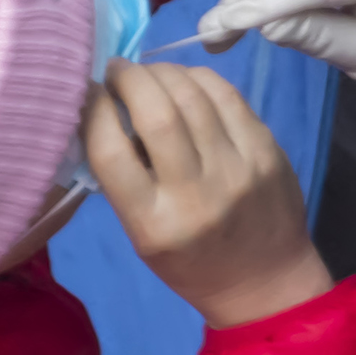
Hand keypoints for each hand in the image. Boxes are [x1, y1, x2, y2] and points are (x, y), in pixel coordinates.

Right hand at [85, 63, 332, 326]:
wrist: (264, 283)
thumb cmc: (191, 262)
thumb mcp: (142, 234)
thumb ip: (125, 177)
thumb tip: (109, 109)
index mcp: (153, 223)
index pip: (111, 150)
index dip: (94, 108)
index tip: (89, 91)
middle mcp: (195, 195)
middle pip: (156, 113)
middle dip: (130, 78)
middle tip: (118, 71)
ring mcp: (237, 170)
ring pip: (193, 95)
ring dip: (162, 72)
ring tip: (149, 73)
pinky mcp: (267, 152)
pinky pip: (228, 96)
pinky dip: (198, 77)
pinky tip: (185, 80)